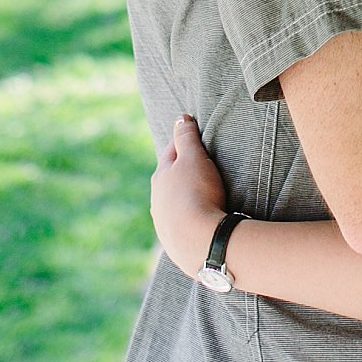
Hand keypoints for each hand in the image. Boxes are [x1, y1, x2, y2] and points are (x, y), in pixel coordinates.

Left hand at [152, 116, 230, 276]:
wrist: (200, 241)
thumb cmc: (198, 193)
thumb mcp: (194, 158)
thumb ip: (187, 137)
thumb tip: (180, 117)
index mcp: (160, 177)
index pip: (171, 152)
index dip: (183, 144)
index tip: (194, 138)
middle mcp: (157, 201)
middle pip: (170, 180)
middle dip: (183, 173)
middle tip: (202, 168)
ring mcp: (164, 224)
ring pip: (173, 205)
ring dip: (185, 200)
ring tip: (203, 198)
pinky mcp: (174, 244)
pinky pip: (182, 226)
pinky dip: (190, 221)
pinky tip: (201, 223)